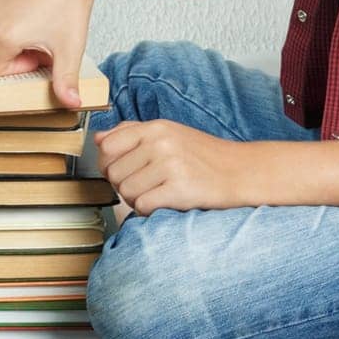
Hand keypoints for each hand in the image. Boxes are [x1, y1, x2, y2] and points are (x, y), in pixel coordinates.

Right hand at [0, 0, 111, 107]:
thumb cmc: (72, 4)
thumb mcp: (70, 48)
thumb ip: (66, 81)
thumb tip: (73, 105)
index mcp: (2, 37)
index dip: (18, 67)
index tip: (40, 54)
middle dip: (20, 49)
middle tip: (46, 36)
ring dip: (15, 31)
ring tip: (41, 17)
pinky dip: (10, 13)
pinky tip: (32, 3)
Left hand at [92, 119, 251, 214]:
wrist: (241, 171)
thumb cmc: (203, 155)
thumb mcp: (169, 133)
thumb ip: (132, 133)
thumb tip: (98, 139)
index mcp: (156, 127)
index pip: (107, 147)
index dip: (111, 164)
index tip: (126, 169)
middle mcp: (161, 143)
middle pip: (114, 174)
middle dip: (126, 184)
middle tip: (150, 184)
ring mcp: (170, 165)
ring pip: (126, 192)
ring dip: (138, 199)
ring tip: (160, 192)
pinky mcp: (179, 189)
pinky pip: (142, 206)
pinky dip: (150, 210)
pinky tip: (166, 202)